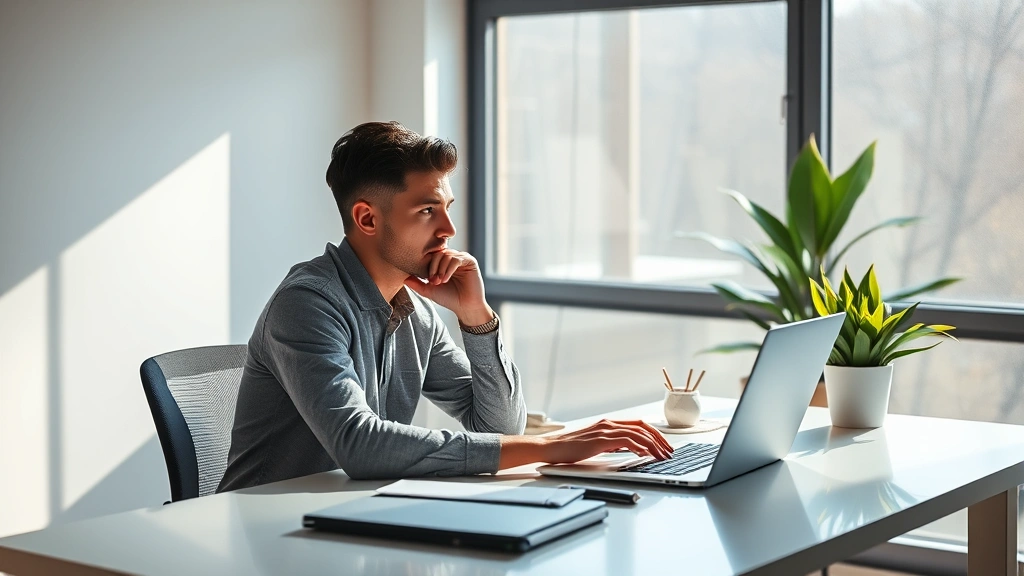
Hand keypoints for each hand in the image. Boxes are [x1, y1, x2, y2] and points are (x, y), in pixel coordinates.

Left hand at [404, 249, 492, 325]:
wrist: (465, 307)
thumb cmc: (449, 299)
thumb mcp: (429, 290)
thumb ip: (417, 284)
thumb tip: (403, 278)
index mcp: (443, 263)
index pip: (432, 255)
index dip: (427, 265)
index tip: (426, 279)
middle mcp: (453, 258)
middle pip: (438, 253)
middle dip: (433, 267)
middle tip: (433, 281)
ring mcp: (462, 259)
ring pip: (446, 255)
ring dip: (440, 269)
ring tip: (440, 282)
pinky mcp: (470, 261)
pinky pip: (456, 259)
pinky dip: (449, 269)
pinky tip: (446, 279)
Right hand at [542, 419, 673, 462]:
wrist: (551, 448)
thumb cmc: (570, 449)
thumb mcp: (597, 444)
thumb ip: (613, 443)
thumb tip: (631, 448)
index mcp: (608, 424)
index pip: (639, 425)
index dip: (655, 434)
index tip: (664, 446)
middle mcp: (608, 424)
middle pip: (643, 427)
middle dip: (660, 439)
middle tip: (669, 452)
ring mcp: (604, 430)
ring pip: (637, 433)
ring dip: (653, 445)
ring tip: (662, 457)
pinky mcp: (600, 439)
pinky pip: (626, 440)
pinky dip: (639, 447)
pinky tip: (645, 455)